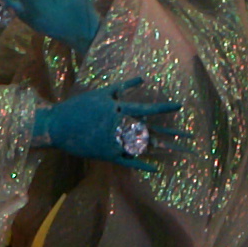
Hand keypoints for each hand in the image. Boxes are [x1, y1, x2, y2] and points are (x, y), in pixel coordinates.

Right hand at [34, 82, 180, 164]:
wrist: (58, 125)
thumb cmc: (80, 106)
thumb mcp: (103, 92)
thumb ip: (123, 86)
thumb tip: (142, 77)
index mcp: (119, 109)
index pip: (147, 108)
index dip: (164, 107)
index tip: (181, 107)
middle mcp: (119, 126)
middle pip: (150, 129)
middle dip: (170, 132)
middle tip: (189, 136)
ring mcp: (114, 142)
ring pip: (142, 146)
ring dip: (160, 149)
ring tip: (178, 151)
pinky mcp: (107, 154)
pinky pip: (127, 161)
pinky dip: (141, 165)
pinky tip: (155, 169)